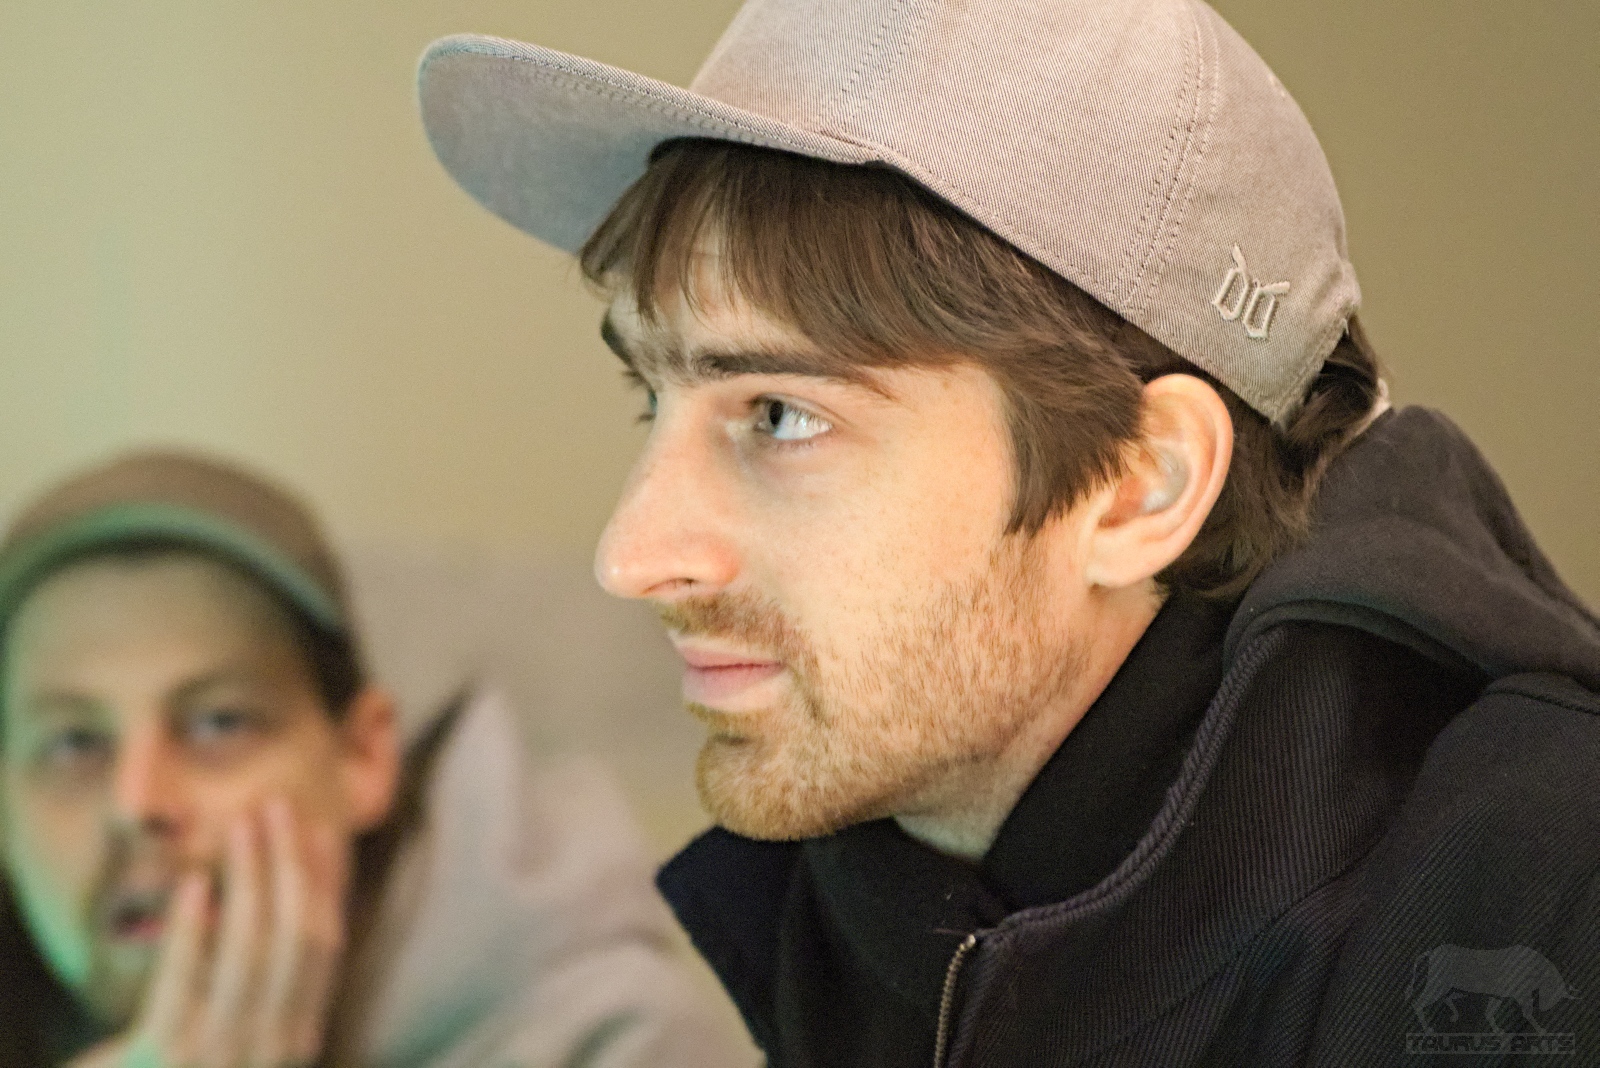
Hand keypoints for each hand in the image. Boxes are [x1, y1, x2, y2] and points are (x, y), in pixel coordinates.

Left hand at [70, 799, 348, 1067]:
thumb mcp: (237, 1029)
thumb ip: (262, 981)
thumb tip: (282, 886)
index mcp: (298, 1038)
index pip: (327, 944)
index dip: (328, 882)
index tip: (323, 830)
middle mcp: (274, 1047)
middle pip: (297, 937)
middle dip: (291, 863)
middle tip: (279, 807)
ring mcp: (222, 1054)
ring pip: (249, 949)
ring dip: (249, 876)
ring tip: (241, 825)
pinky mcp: (167, 1056)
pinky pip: (184, 980)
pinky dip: (192, 927)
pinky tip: (194, 882)